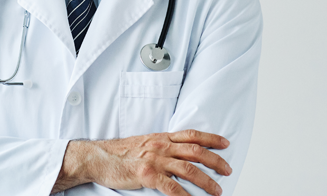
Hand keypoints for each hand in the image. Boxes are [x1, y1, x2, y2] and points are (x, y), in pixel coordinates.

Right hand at [53, 129, 231, 195]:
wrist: (99, 157)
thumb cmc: (120, 153)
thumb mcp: (144, 143)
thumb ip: (161, 146)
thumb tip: (178, 153)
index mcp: (162, 138)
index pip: (192, 135)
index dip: (211, 138)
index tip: (225, 143)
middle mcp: (161, 146)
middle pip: (196, 152)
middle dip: (215, 161)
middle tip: (228, 171)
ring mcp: (155, 160)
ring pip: (188, 170)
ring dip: (206, 181)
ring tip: (217, 190)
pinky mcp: (147, 175)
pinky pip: (171, 187)